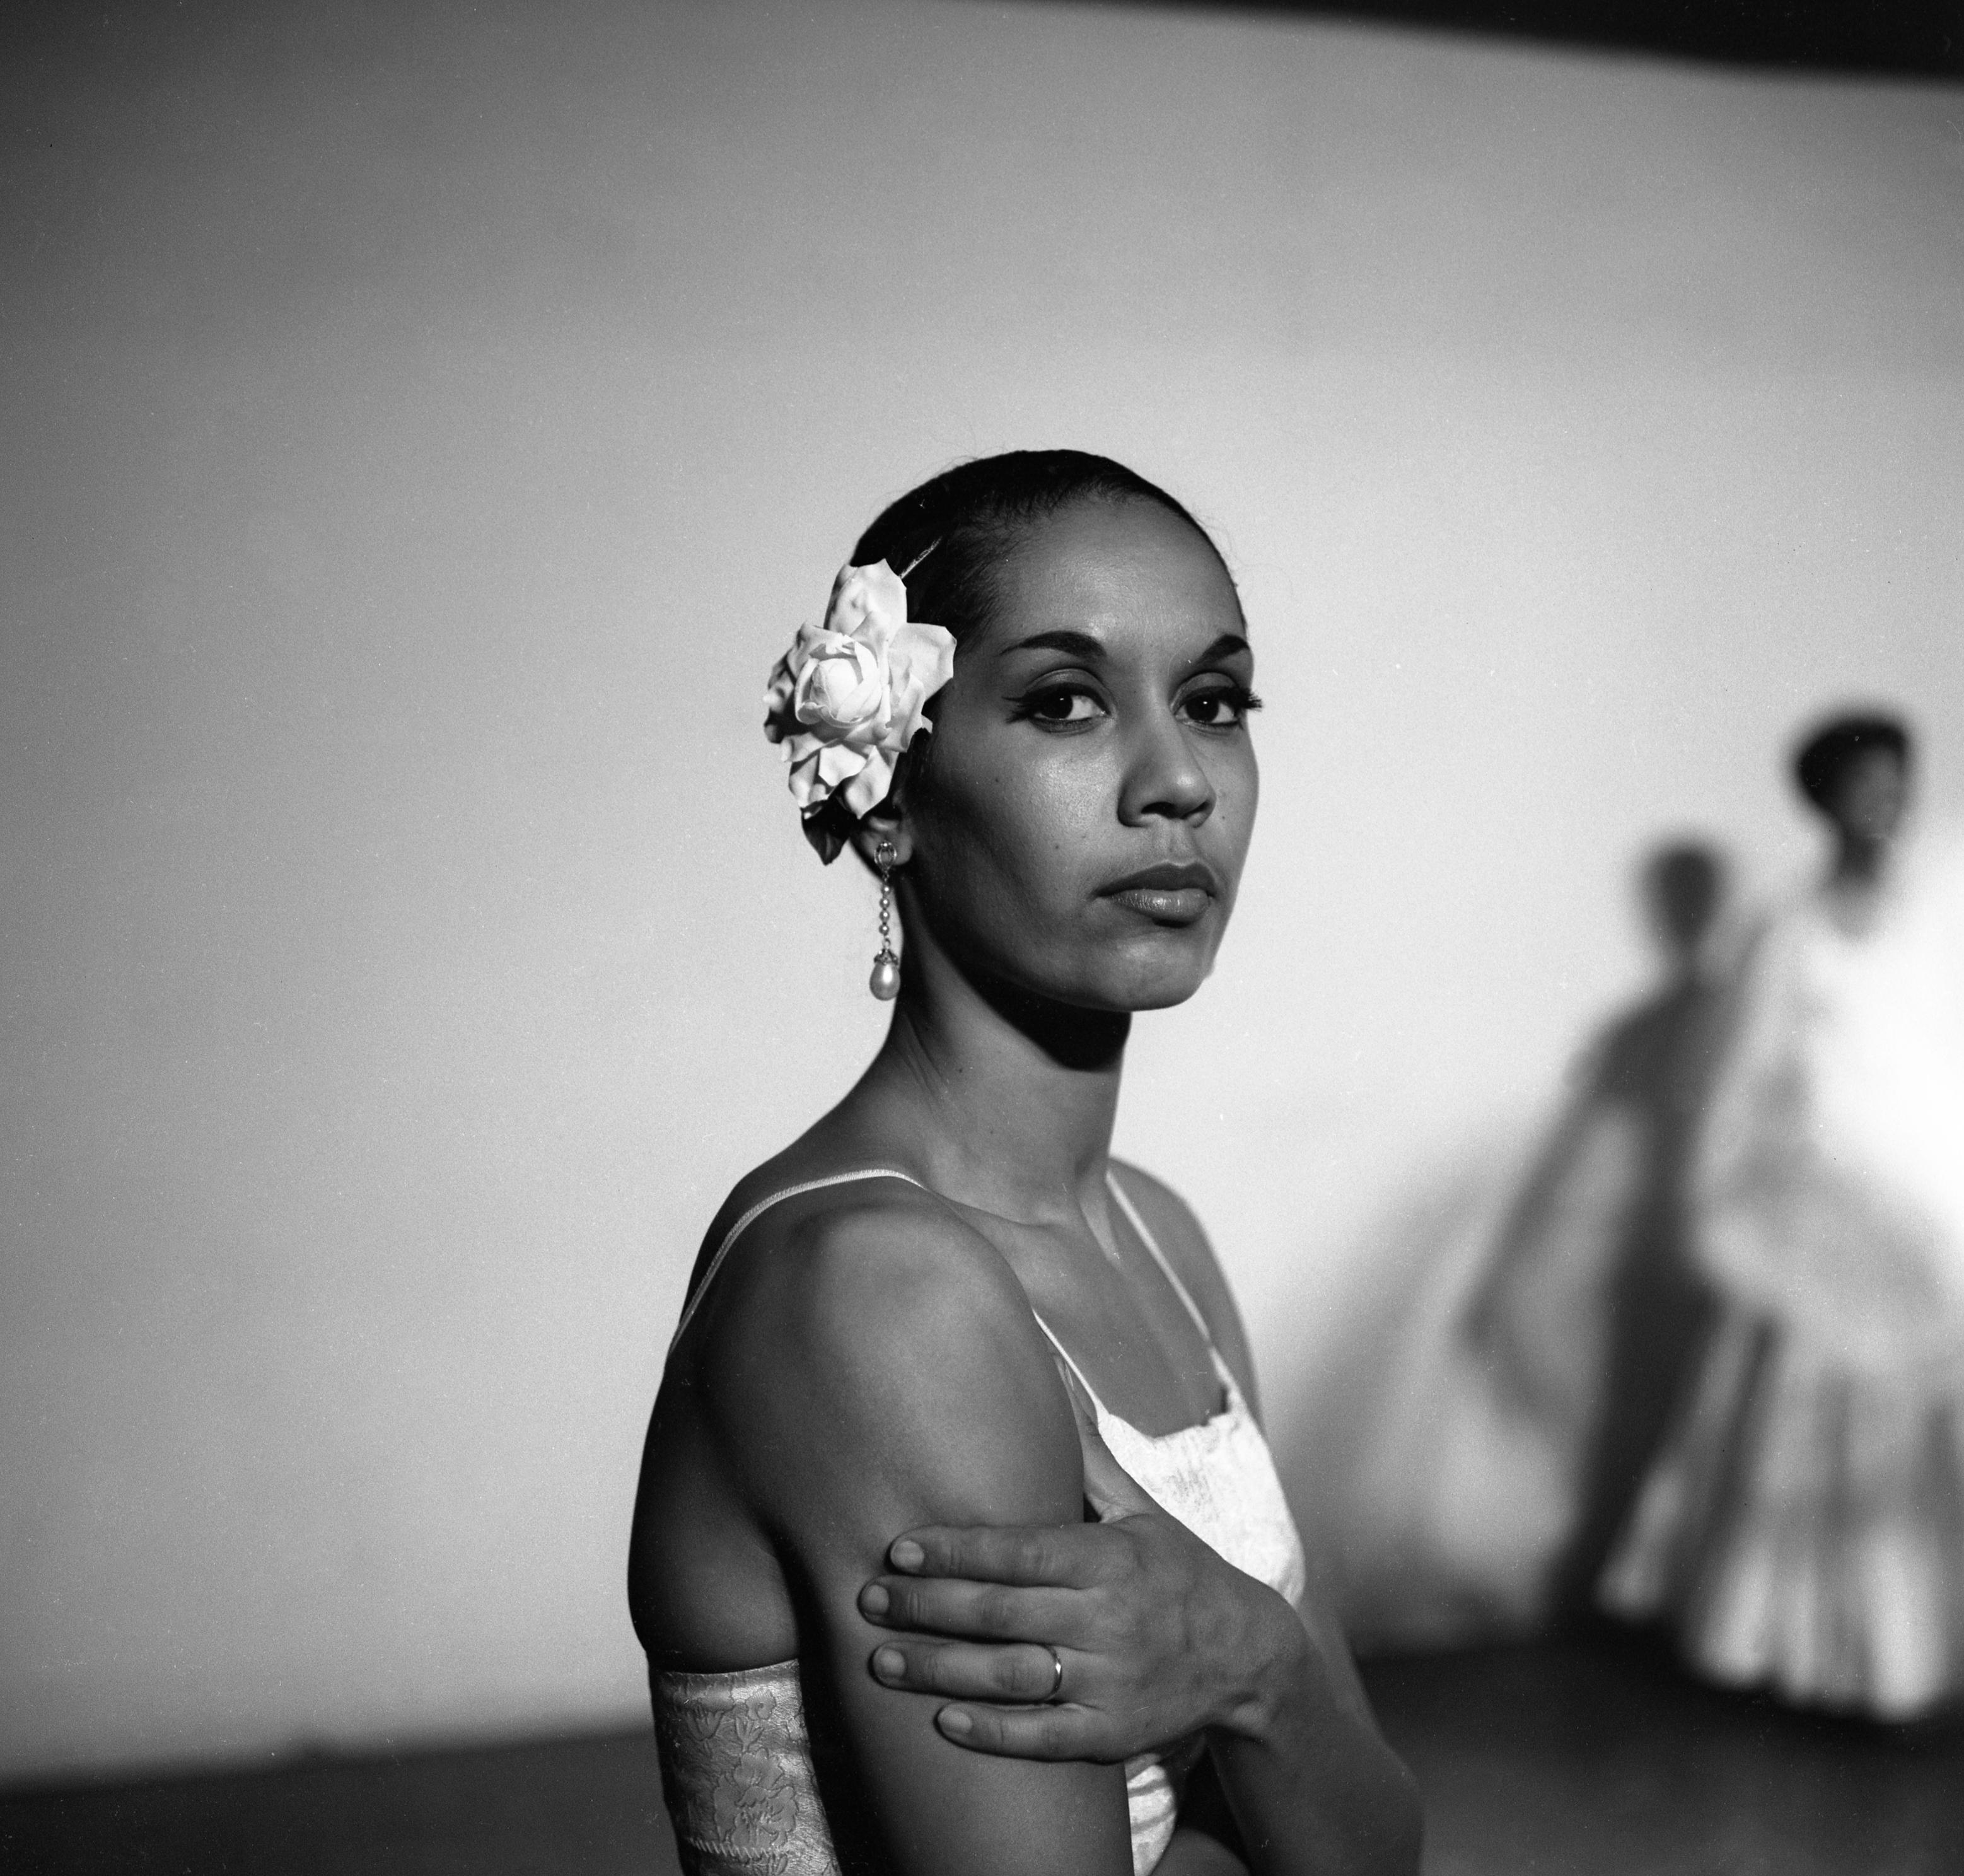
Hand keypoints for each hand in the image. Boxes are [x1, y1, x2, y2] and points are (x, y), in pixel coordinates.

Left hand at [857, 1391, 1302, 1758]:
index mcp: (1110, 1559)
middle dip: (927, 1608)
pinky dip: (990, 1733)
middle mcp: (1109, 1620)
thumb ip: (1086, 1453)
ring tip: (880, 1661)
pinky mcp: (1113, 1736)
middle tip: (866, 1601)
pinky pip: (1043, 1737)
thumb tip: (1050, 1370)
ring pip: (1011, 1677)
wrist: (1248, 1656)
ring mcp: (1111, 1682)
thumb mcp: (1139, 1508)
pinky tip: (941, 1723)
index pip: (1020, 1552)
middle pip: (1002, 1613)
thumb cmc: (1176, 1570)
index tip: (897, 1550)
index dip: (955, 1552)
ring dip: (939, 1671)